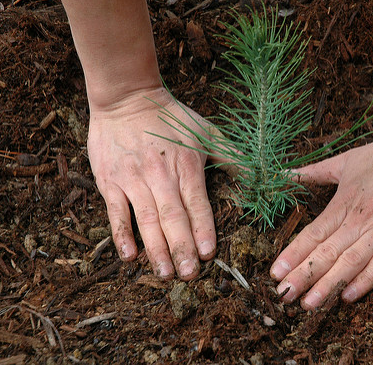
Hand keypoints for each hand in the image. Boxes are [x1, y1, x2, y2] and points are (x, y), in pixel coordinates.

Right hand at [87, 86, 215, 279]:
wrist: (126, 97)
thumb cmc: (170, 116)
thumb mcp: (206, 131)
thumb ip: (232, 156)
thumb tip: (262, 175)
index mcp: (186, 165)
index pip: (197, 203)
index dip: (203, 229)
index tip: (209, 254)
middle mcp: (160, 174)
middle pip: (172, 216)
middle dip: (182, 247)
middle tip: (190, 275)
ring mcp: (133, 179)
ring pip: (146, 219)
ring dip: (156, 248)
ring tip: (165, 273)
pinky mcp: (110, 181)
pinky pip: (116, 212)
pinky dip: (122, 234)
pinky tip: (130, 255)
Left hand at [270, 127, 372, 308]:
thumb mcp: (348, 160)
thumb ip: (316, 172)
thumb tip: (286, 174)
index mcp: (344, 202)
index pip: (313, 234)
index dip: (293, 255)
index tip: (275, 273)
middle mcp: (360, 221)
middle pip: (326, 253)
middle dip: (303, 276)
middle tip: (283, 296)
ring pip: (350, 263)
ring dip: (328, 285)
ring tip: (308, 304)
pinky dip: (365, 281)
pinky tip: (348, 297)